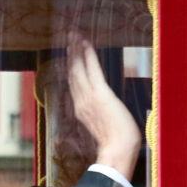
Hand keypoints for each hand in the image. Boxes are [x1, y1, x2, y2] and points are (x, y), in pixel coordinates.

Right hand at [63, 40, 142, 180]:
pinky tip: (86, 44)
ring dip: (76, 49)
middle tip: (68, 36)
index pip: (73, 83)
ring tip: (74, 35)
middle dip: (70, 53)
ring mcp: (88, 97)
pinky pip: (92, 70)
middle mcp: (80, 101)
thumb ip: (97, 116)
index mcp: (80, 109)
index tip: (69, 54)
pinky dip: (88, 55)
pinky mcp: (100, 94)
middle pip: (72, 72)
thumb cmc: (116, 144)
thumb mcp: (102, 128)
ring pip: (78, 68)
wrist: (117, 151)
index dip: (71, 66)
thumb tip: (100, 109)